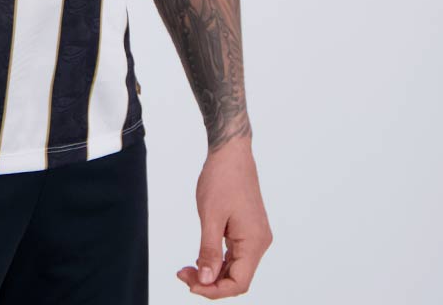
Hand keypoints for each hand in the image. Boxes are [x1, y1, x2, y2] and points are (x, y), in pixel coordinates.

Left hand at [176, 136, 271, 296]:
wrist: (231, 152)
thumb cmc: (222, 179)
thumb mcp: (210, 216)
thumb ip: (209, 251)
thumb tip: (206, 281)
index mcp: (254, 242)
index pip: (239, 283)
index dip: (214, 291)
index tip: (190, 285)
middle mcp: (259, 243)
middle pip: (237, 278)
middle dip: (210, 282)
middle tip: (183, 275)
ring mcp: (255, 236)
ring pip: (236, 268)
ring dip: (213, 272)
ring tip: (188, 269)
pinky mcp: (248, 229)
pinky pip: (235, 254)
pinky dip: (218, 260)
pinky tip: (201, 259)